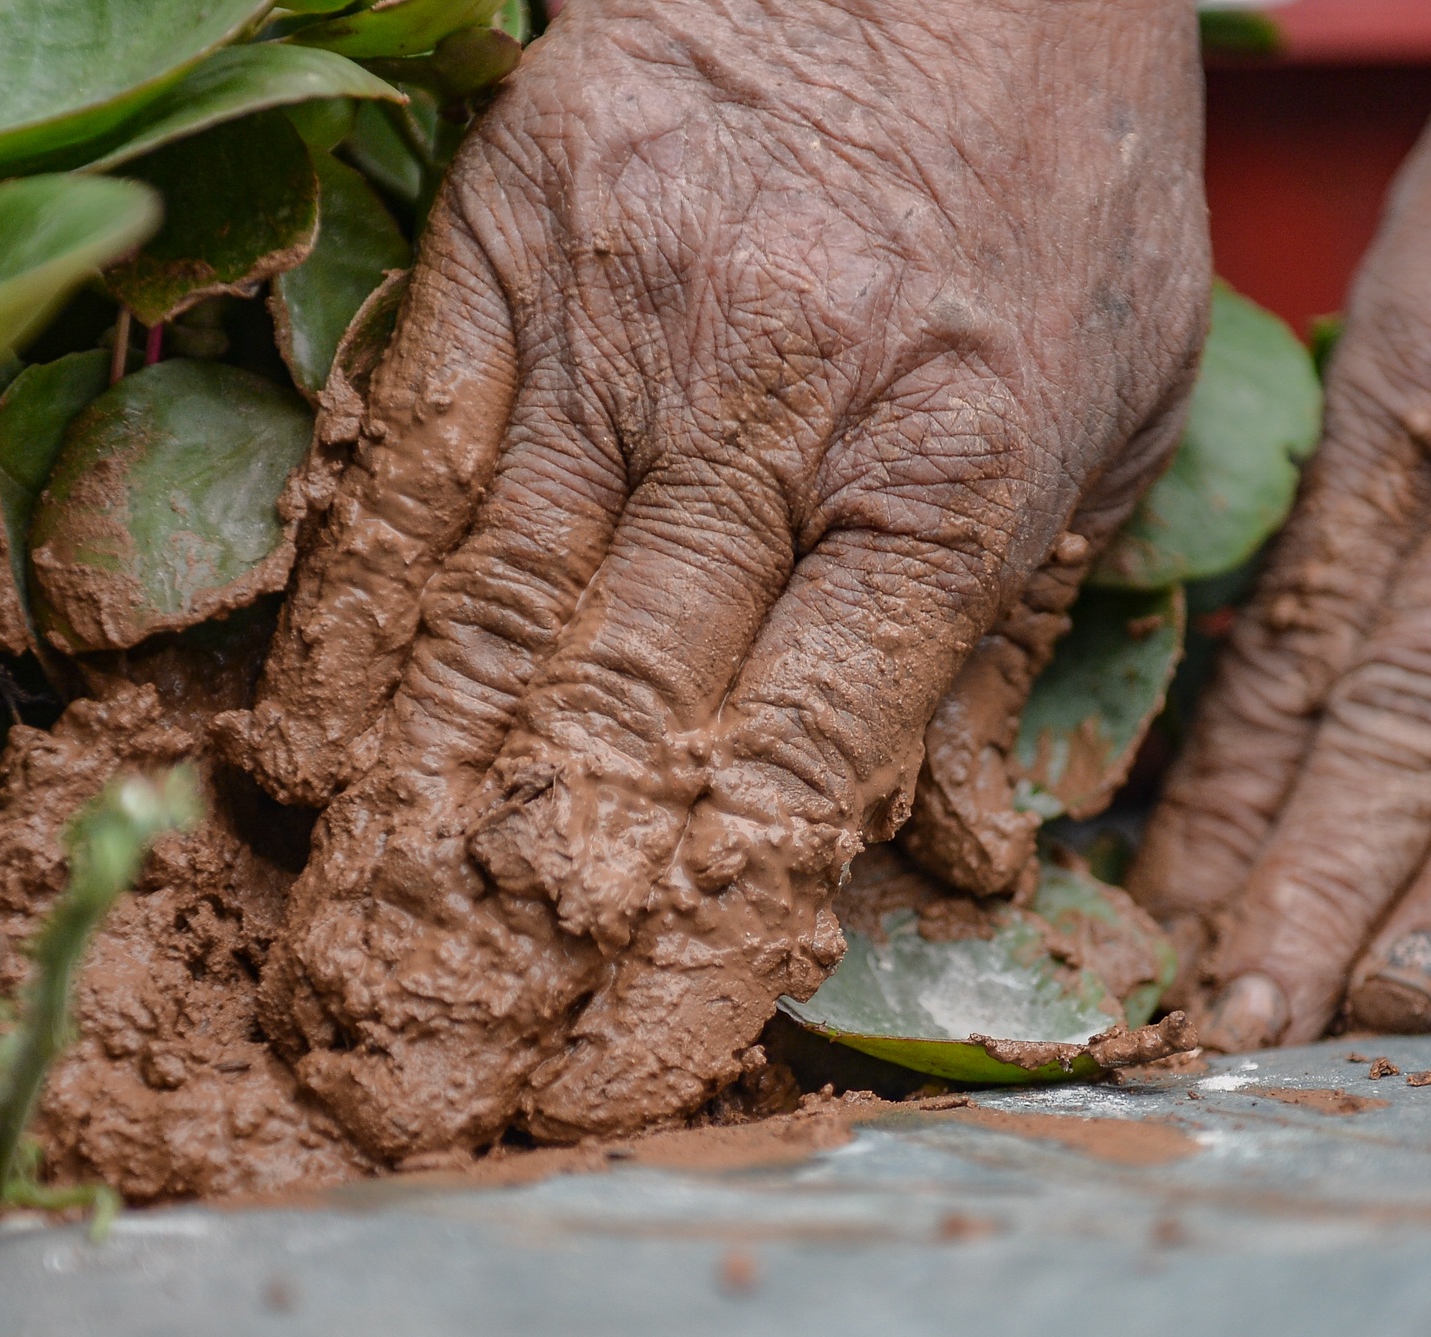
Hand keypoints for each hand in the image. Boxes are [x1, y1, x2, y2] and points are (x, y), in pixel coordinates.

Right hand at [217, 0, 1207, 1158]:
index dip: (696, 947)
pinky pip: (408, 453)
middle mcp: (773, 417)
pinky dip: (349, 616)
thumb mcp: (1120, 405)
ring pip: (490, 613)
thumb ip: (1020, 631)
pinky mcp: (511, 235)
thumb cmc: (1063, 167)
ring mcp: (623, 320)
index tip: (623, 1070)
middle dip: (520, 928)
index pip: (799, 772)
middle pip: (616, 722)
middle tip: (438, 1074)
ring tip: (354, 959)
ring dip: (411, 815)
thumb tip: (959, 855)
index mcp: (950, 481)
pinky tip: (310, 749)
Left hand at [1129, 0, 1430, 1047]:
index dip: (1235, 795)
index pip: (1307, 634)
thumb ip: (1376, 461)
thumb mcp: (1423, 260)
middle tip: (1259, 1021)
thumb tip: (1295, 654)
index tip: (1180, 918)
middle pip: (1420, 701)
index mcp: (1423, 381)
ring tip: (1418, 1006)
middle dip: (1327, 879)